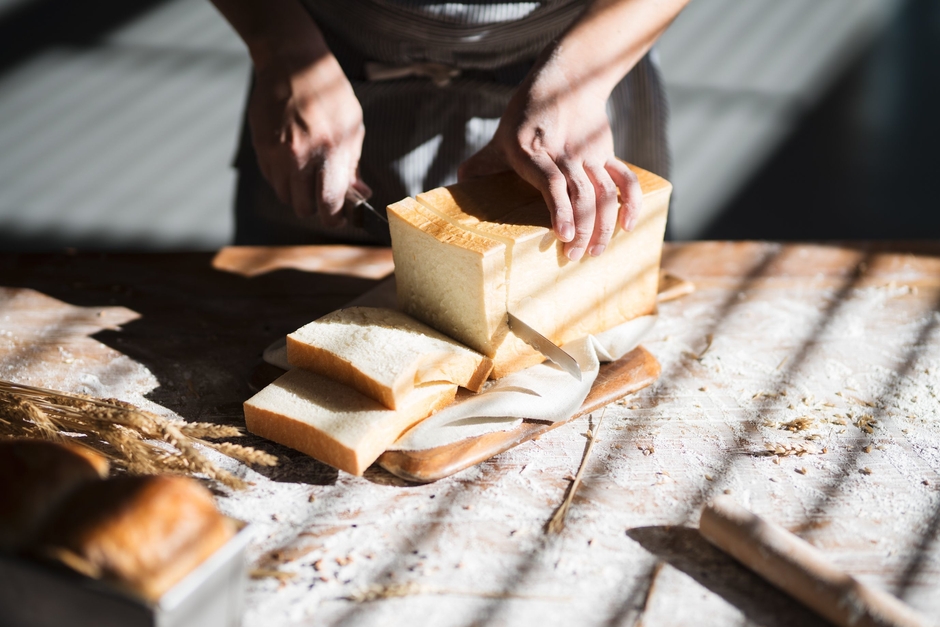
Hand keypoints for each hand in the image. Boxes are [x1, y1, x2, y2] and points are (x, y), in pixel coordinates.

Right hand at [248, 52, 367, 225]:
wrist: (292, 63)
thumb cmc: (329, 94)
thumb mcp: (353, 128)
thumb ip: (352, 166)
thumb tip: (360, 195)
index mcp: (329, 151)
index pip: (329, 205)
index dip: (335, 218)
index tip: (339, 217)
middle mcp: (300, 156)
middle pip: (302, 207)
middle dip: (315, 207)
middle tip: (324, 197)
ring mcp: (276, 152)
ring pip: (284, 196)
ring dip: (297, 194)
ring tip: (308, 175)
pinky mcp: (260, 147)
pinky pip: (271, 178)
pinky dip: (283, 178)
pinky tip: (293, 161)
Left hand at [459, 55, 641, 261]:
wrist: (567, 80)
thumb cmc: (525, 118)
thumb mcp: (497, 140)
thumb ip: (479, 167)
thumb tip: (458, 191)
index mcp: (532, 151)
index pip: (551, 182)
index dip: (561, 209)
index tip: (564, 235)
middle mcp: (563, 153)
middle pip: (581, 194)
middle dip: (583, 229)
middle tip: (575, 257)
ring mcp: (588, 154)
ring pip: (604, 192)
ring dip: (604, 224)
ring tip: (596, 252)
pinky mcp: (606, 155)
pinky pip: (625, 179)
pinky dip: (632, 202)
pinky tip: (629, 225)